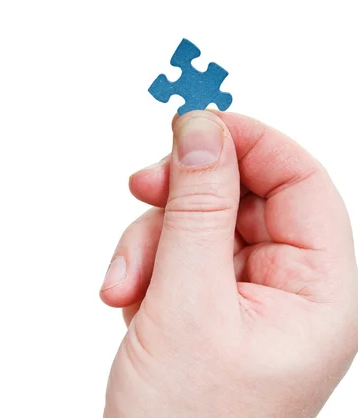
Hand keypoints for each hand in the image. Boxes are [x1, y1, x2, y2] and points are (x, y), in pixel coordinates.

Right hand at [100, 111, 357, 416]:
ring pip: (197, 223)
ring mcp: (245, 297)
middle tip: (139, 189)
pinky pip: (176, 253)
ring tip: (124, 288)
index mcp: (319, 293)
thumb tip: (200, 129)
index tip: (191, 123)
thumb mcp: (186, 302)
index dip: (247, 141)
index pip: (299, 181)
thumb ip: (195, 207)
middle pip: (239, 197)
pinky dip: (144, 266)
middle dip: (179, 199)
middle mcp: (289, 290)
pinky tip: (130, 301)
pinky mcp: (206, 304)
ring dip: (149, 242)